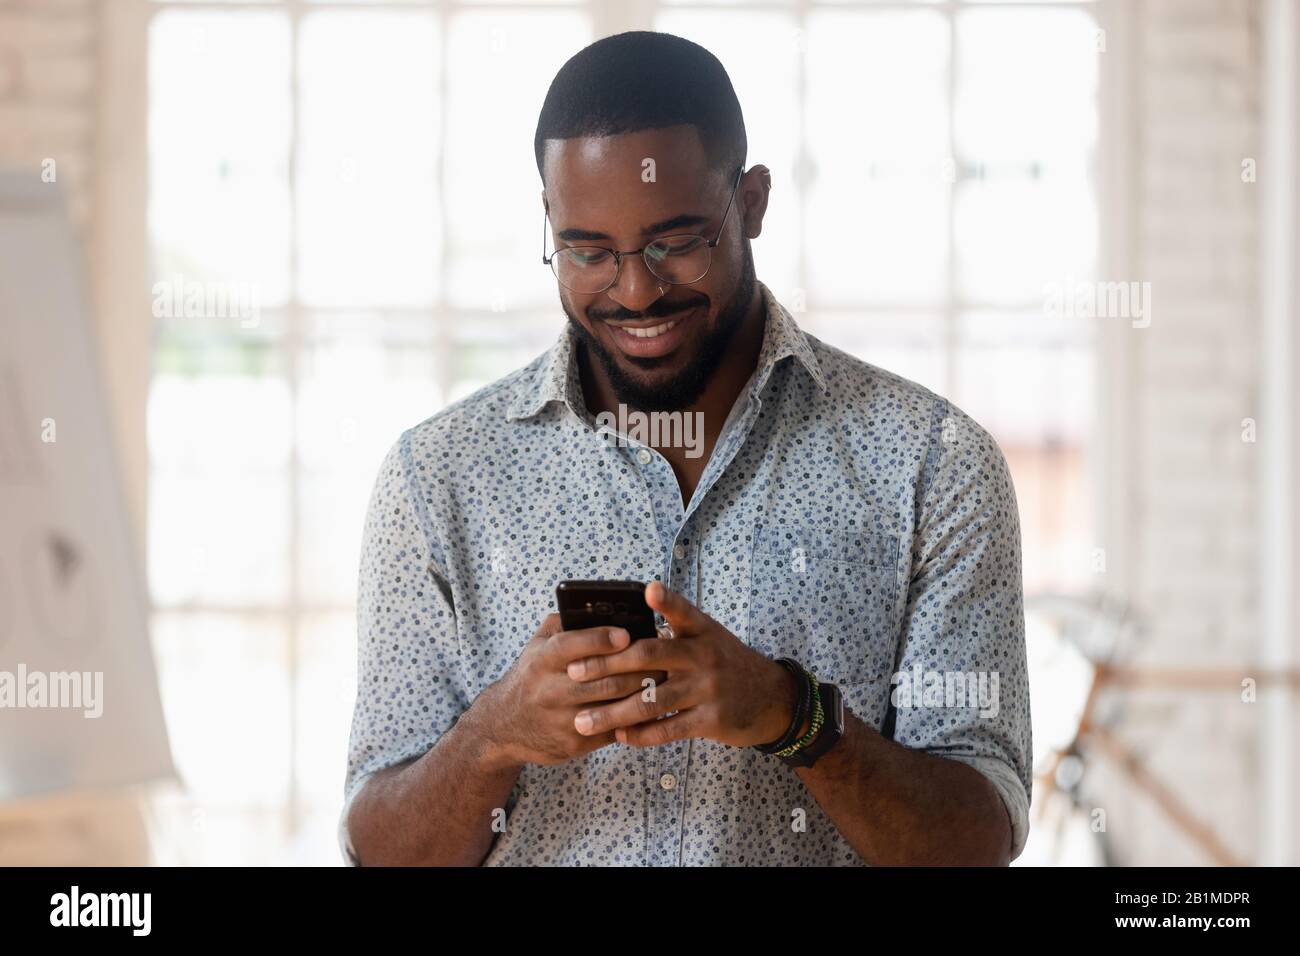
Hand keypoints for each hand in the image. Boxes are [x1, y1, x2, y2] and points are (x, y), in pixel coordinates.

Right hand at [478, 613, 668, 766]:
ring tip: (664, 678)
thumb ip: (564, 623)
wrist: (504, 725)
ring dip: (642, 692)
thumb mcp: (537, 645)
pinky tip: (651, 705)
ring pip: (614, 706)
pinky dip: (636, 718)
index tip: (626, 634)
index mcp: (542, 661)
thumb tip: (599, 606)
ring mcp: (563, 720)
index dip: (600, 639)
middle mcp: (551, 690)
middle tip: (663, 656)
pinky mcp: (575, 743)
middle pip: (603, 680)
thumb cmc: (531, 676)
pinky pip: (614, 730)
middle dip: (638, 668)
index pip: (572, 646)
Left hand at [563, 581, 800, 748]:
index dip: (666, 600)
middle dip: (607, 664)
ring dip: (613, 712)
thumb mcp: (709, 637)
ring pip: (651, 700)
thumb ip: (675, 629)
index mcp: (702, 630)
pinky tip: (618, 736)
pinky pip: (668, 728)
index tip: (648, 589)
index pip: (683, 611)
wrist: (771, 699)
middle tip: (574, 672)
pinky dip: (640, 734)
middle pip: (650, 656)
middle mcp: (705, 655)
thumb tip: (626, 627)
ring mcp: (708, 688)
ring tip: (584, 720)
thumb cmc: (727, 663)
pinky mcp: (711, 719)